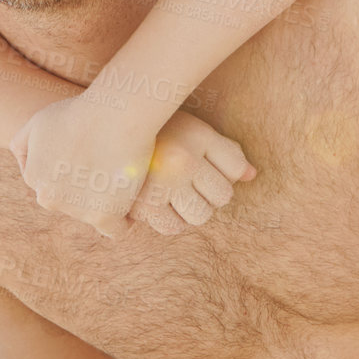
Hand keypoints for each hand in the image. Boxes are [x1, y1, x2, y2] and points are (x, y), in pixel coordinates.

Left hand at [10, 95, 156, 235]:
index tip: (92, 158)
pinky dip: (124, 221)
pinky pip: (116, 229)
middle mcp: (50, 198)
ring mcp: (77, 210)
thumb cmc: (81, 112)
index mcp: (35, 177)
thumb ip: (22, 145)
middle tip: (109, 166)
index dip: (74, 170)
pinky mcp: (104, 216)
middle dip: (86, 189)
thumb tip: (24, 164)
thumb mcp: (39, 121)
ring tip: (123, 175)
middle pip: (73, 201)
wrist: (115, 114)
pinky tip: (133, 204)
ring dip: (106, 200)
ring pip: (93, 213)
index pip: (54, 183)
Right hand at [126, 110, 257, 236]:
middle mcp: (183, 160)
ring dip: (193, 210)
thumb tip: (252, 176)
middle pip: (222, 196)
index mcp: (197, 135)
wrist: (106, 133)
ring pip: (201, 215)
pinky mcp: (141, 204)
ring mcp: (163, 184)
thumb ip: (226, 151)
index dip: (225, 169)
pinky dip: (172, 221)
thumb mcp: (194, 131)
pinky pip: (172, 227)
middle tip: (189, 182)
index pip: (235, 168)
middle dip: (212, 193)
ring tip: (176, 194)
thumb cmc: (155, 134)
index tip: (205, 165)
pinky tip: (161, 205)